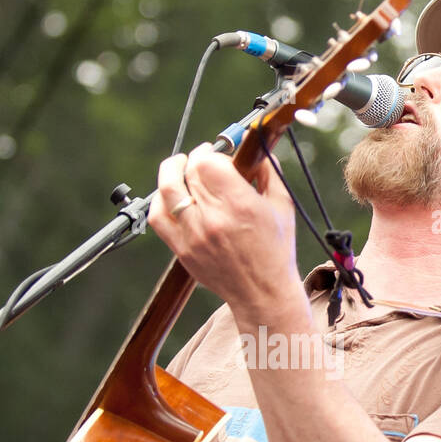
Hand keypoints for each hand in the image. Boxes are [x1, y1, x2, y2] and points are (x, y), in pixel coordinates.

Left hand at [146, 143, 301, 321]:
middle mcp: (213, 219)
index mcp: (241, 205)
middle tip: (205, 160)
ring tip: (181, 168)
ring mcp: (193, 235)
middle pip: (189, 172)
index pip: (208, 162)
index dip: (211, 153)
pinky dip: (161, 200)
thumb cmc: (275, 250)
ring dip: (172, 171)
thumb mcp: (282, 206)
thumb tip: (253, 148)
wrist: (262, 294)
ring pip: (167, 190)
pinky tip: (173, 195)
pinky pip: (158, 217)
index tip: (219, 155)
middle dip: (196, 159)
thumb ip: (268, 171)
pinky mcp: (182, 250)